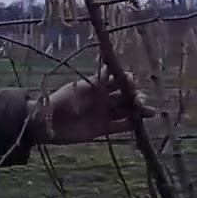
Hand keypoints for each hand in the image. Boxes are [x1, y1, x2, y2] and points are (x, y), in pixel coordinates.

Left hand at [27, 66, 155, 144]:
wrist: (47, 123)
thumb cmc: (59, 102)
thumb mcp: (77, 90)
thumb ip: (95, 83)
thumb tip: (110, 69)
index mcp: (96, 85)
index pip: (116, 79)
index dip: (126, 79)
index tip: (130, 82)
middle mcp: (102, 98)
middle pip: (124, 95)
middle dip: (135, 95)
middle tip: (139, 100)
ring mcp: (103, 113)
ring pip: (126, 110)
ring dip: (138, 110)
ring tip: (149, 112)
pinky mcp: (102, 129)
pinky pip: (120, 126)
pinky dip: (131, 125)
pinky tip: (140, 124)